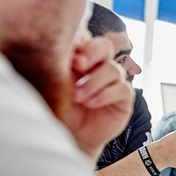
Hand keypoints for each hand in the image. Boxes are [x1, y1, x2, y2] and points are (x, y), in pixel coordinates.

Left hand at [60, 36, 133, 159]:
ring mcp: (112, 81)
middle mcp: (98, 66)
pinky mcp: (123, 97)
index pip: (86, 39)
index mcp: (79, 58)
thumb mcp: (52, 84)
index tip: (67, 52)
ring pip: (113, 69)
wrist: (70, 137)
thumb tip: (58, 45)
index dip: (81, 40)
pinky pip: (122, 88)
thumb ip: (57, 63)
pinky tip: (91, 103)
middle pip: (104, 46)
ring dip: (94, 82)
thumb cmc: (58, 109)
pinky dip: (105, 94)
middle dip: (92, 53)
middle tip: (77, 64)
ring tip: (78, 96)